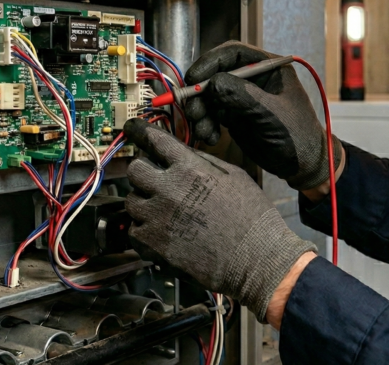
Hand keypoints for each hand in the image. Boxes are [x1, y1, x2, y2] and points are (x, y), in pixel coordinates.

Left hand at [123, 118, 315, 321]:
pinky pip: (133, 230)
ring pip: (131, 200)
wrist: (256, 258)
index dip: (140, 131)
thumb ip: (202, 161)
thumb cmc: (253, 218)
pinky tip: (162, 232)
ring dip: (144, 204)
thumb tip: (182, 154)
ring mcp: (158, 216)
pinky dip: (144, 231)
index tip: (133, 130)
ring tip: (164, 213)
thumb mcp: (234, 176)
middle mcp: (169, 188)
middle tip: (155, 183)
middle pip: (135, 169)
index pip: (154, 139)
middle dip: (144, 173)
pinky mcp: (152, 243)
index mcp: (190, 168)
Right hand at [185, 41, 341, 191]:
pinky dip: (207, 124)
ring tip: (202, 130)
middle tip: (192, 109)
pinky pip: (212, 114)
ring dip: (201, 111)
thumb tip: (211, 83)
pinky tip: (211, 137)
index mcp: (268, 67)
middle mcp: (252, 79)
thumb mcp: (269, 113)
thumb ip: (241, 95)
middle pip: (216, 74)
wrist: (303, 166)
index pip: (233, 53)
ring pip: (210, 95)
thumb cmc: (297, 135)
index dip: (210, 62)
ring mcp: (242, 97)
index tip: (194, 77)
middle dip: (201, 92)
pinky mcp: (235, 115)